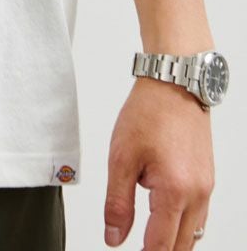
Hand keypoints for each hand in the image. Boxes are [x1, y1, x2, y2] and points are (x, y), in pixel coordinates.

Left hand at [104, 77, 213, 248]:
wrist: (173, 87)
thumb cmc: (148, 114)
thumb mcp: (121, 158)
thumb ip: (118, 203)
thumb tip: (114, 238)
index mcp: (175, 192)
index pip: (161, 245)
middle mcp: (198, 195)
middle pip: (182, 246)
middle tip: (137, 249)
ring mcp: (206, 189)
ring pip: (193, 234)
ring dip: (172, 242)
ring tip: (147, 240)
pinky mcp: (207, 181)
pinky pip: (198, 216)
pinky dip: (181, 225)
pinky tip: (163, 220)